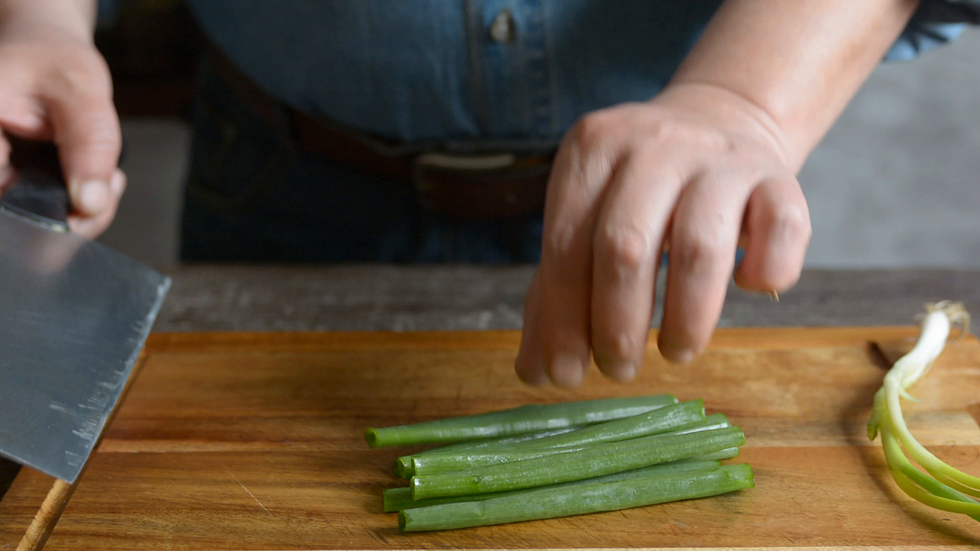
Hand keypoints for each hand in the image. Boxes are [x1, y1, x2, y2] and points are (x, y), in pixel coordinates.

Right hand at [0, 2, 122, 237]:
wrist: (46, 52)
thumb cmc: (54, 59)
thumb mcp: (80, 88)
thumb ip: (89, 145)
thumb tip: (90, 204)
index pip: (6, 201)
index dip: (48, 218)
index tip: (88, 208)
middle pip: (18, 217)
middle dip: (73, 216)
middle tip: (109, 187)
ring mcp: (0, 175)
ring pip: (36, 220)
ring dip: (79, 208)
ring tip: (107, 177)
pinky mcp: (12, 182)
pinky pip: (48, 208)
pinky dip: (78, 202)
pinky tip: (98, 179)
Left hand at [516, 83, 810, 386]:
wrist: (721, 117)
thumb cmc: (640, 189)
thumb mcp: (588, 219)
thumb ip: (556, 290)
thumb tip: (535, 371)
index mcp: (591, 150)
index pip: (566, 245)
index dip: (563, 318)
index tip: (566, 374)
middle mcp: (653, 144)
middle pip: (625, 246)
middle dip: (617, 324)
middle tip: (619, 369)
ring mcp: (719, 157)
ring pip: (699, 245)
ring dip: (686, 317)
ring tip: (675, 351)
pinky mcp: (777, 176)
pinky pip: (783, 227)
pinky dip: (768, 270)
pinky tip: (747, 288)